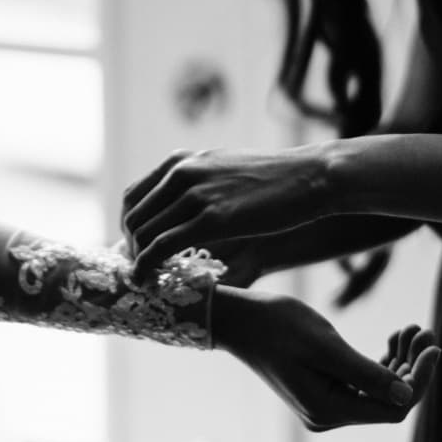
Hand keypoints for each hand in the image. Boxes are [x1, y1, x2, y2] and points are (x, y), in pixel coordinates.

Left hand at [124, 145, 337, 281]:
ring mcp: (195, 194)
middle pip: (134, 216)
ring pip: (144, 232)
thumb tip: (182, 205)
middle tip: (138, 269)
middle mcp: (181, 173)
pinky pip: (163, 245)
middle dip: (130, 247)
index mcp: (181, 161)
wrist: (312, 178)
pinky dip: (148, 265)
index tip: (135, 247)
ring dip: (137, 260)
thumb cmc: (274, 181)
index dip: (129, 226)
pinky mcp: (212, 219)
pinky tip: (148, 281)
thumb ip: (199, 184)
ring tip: (143, 279)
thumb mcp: (225, 170)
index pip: (134, 196)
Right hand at [211, 287, 440, 430]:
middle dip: (411, 366)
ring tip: (412, 330)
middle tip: (423, 330)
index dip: (418, 380)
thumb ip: (366, 373)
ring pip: (379, 391)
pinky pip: (363, 385)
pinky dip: (381, 364)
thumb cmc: (276, 325)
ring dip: (399, 362)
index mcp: (327, 409)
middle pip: (389, 400)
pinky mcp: (323, 392)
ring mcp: (325, 406)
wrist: (238, 319)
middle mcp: (327, 416)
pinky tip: (394, 340)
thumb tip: (407, 396)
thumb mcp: (325, 345)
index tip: (432, 346)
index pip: (393, 406)